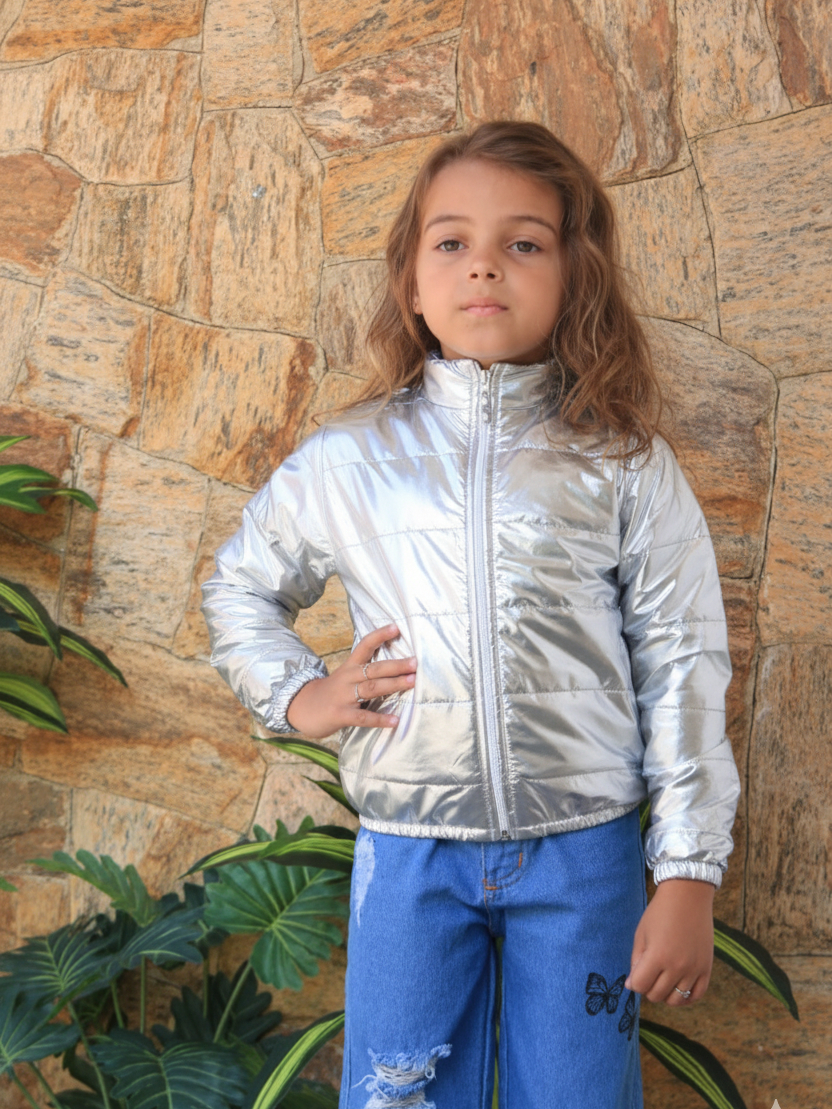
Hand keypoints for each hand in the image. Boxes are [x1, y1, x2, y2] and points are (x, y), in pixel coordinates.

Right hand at [286, 624, 416, 738]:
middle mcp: (347, 678)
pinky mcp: (340, 715)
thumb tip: (397, 667)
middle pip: (374, 669)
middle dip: (396, 665)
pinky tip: (395, 721)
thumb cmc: (331, 692)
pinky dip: (380, 719)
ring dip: (393, 684)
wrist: (301, 708)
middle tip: (415, 662)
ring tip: (411, 682)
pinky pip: (363, 717)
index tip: (396, 627)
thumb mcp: (345, 676)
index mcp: (349, 666)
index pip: (364, 646)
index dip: (379, 635)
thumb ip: (366, 672)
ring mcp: (343, 697)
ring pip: (371, 688)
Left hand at [625, 879, 714, 1004]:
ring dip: (665, 994)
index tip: (636, 974)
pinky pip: (697, 995)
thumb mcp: (641, 934)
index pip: (640, 986)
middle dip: (648, 988)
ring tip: (662, 981)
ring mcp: (694, 969)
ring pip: (676, 1000)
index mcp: (657, 956)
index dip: (634, 983)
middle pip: (656, 995)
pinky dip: (686, 998)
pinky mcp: (707, 968)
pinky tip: (678, 988)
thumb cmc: (660, 913)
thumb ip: (636, 961)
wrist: (688, 896)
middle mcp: (677, 966)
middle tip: (648, 975)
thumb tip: (631, 985)